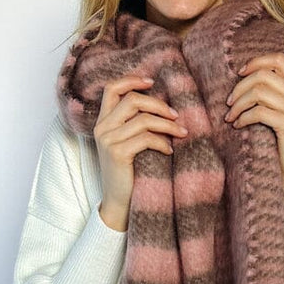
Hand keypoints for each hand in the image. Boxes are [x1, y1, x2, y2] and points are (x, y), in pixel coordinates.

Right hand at [94, 75, 188, 230]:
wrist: (118, 203)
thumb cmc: (129, 173)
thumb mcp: (128, 144)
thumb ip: (134, 124)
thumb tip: (162, 106)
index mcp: (103, 122)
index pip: (111, 88)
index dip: (132, 80)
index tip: (152, 82)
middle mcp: (102, 128)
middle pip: (132, 99)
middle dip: (159, 104)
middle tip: (177, 115)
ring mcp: (107, 140)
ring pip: (143, 119)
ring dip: (168, 125)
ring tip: (182, 133)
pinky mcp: (117, 152)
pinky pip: (146, 138)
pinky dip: (163, 143)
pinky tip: (169, 151)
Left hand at [224, 52, 283, 205]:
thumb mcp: (282, 112)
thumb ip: (272, 93)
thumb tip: (243, 77)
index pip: (278, 59)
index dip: (256, 62)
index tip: (240, 74)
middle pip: (264, 75)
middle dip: (240, 87)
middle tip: (229, 102)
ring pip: (259, 92)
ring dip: (239, 104)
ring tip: (231, 116)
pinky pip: (259, 112)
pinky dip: (243, 117)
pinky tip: (238, 125)